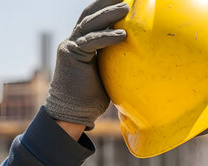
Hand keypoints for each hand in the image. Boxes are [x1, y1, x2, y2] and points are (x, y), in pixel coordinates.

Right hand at [45, 0, 128, 129]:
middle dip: (106, 3)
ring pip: (90, 24)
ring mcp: (70, 46)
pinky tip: (122, 35)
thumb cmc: (90, 98)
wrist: (72, 112)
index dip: (105, 8)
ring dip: (109, 15)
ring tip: (126, 8)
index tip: (122, 1)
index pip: (94, 20)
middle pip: (90, 14)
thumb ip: (113, 62)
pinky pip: (92, 42)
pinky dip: (107, 37)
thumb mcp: (106, 75)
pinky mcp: (71, 55)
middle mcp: (74, 41)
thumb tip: (137, 59)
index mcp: (82, 44)